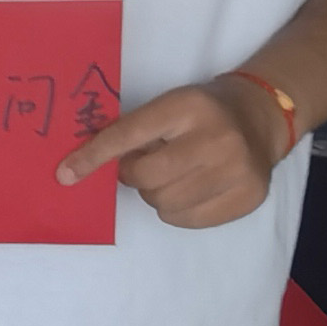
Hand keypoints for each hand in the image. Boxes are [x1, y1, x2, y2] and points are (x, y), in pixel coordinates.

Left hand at [56, 78, 281, 230]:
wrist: (261, 117)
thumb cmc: (202, 111)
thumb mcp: (169, 105)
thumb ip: (132, 131)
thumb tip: (81, 167)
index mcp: (188, 107)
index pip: (128, 135)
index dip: (93, 156)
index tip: (65, 174)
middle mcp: (217, 138)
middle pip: (146, 177)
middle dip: (135, 176)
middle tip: (146, 164)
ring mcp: (237, 170)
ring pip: (164, 204)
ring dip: (156, 194)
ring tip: (173, 175)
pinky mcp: (248, 197)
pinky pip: (186, 220)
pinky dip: (176, 210)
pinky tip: (190, 189)